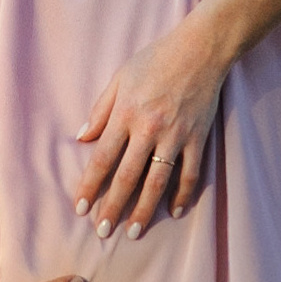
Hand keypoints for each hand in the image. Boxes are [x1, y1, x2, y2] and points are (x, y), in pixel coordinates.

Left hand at [74, 20, 225, 237]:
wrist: (200, 48)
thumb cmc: (155, 59)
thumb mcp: (119, 77)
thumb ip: (100, 110)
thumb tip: (81, 138)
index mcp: (125, 114)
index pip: (102, 158)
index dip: (90, 186)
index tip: (81, 208)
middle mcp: (148, 129)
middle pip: (127, 177)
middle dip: (113, 207)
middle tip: (102, 232)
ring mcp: (175, 136)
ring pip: (157, 182)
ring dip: (145, 210)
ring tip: (134, 232)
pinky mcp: (198, 138)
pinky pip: (190, 173)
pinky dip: (183, 194)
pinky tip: (175, 211)